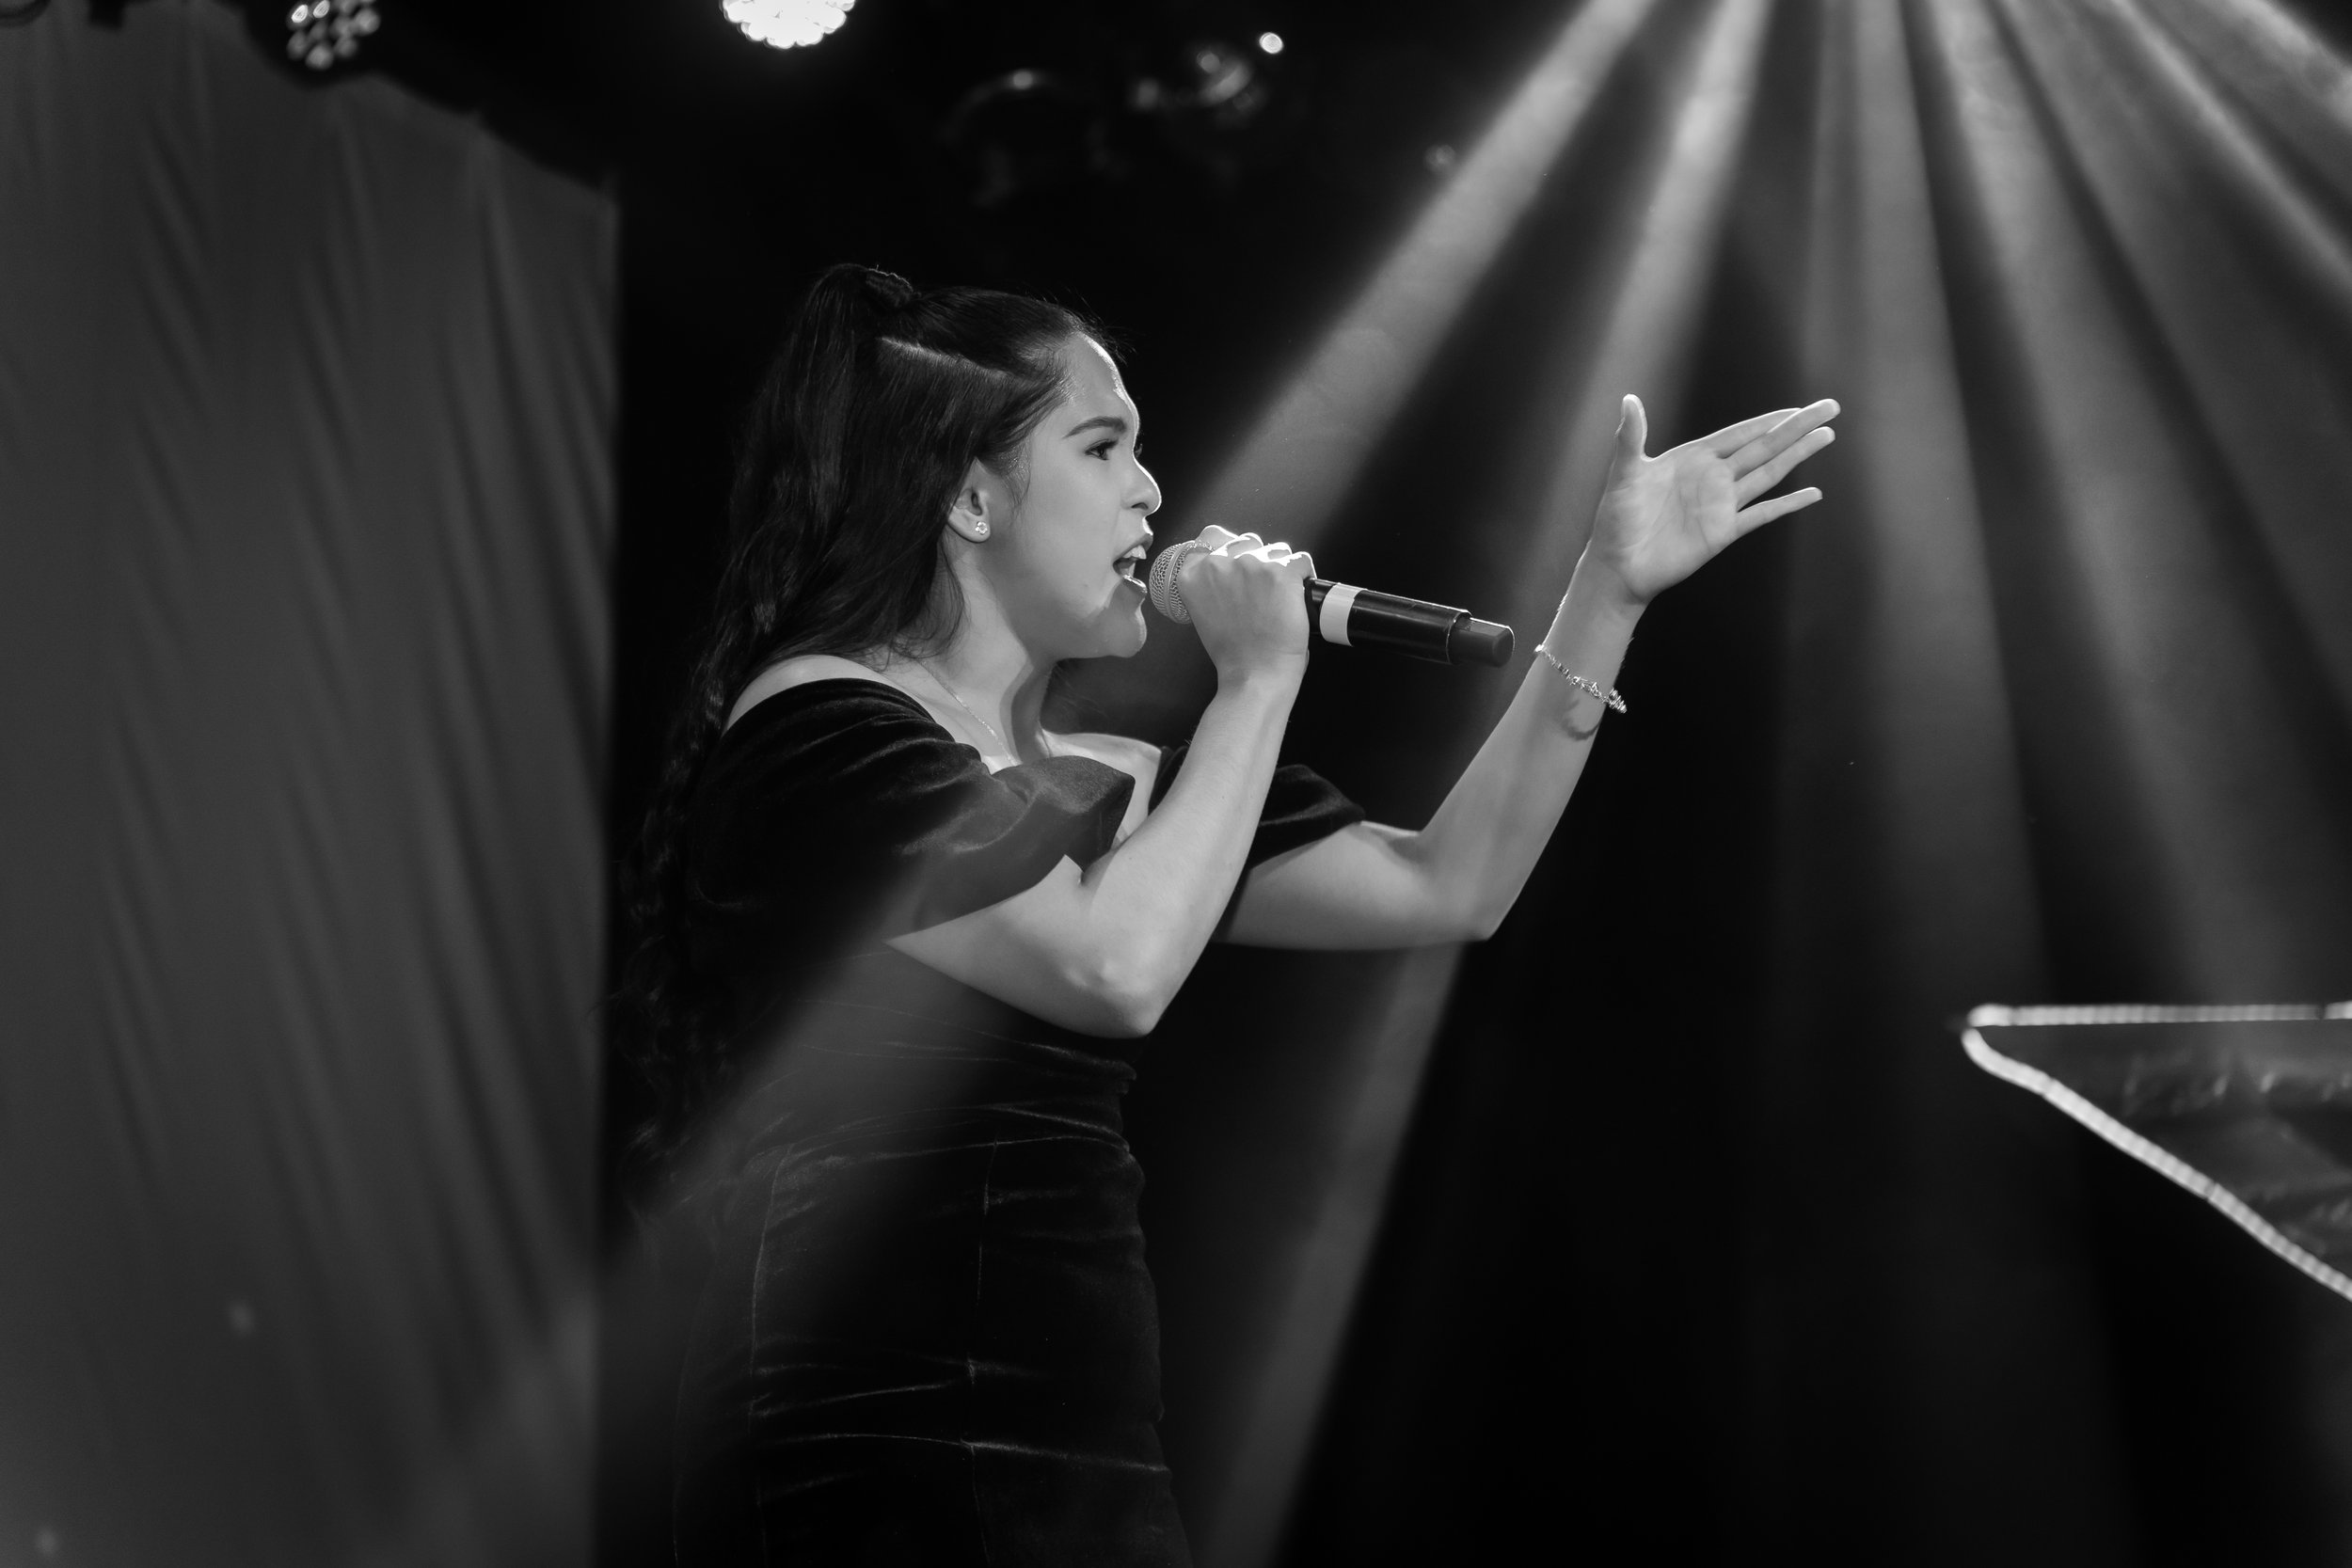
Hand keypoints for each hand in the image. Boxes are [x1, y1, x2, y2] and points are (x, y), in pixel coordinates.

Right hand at [1177, 526, 1315, 681]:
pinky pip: (1301, 560)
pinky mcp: (1281, 572)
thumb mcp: (1203, 613)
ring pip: (1276, 549)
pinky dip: (1303, 575)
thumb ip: (1210, 585)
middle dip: (1257, 558)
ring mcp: (1251, 565)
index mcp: (1194, 574)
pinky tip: (1297, 594)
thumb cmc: (1233, 652)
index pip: (1212, 536)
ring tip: (1279, 596)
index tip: (1238, 564)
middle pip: (1246, 541)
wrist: (1255, 673)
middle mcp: (1219, 563)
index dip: (1229, 549)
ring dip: (1280, 566)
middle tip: (1262, 590)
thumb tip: (1230, 572)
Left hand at [1585, 394, 1838, 604]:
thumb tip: (1629, 399)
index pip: (1740, 434)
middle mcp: (1713, 478)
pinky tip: (1812, 494)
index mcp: (1693, 459)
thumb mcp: (1624, 474)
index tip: (1797, 408)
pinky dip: (1787, 505)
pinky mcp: (1723, 533)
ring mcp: (1721, 505)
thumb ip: (1631, 437)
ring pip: (1769, 474)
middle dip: (1796, 428)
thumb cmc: (1616, 520)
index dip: (1768, 420)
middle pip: (1763, 447)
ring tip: (1827, 436)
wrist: (1618, 566)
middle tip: (1830, 408)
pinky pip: (1762, 515)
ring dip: (1798, 455)